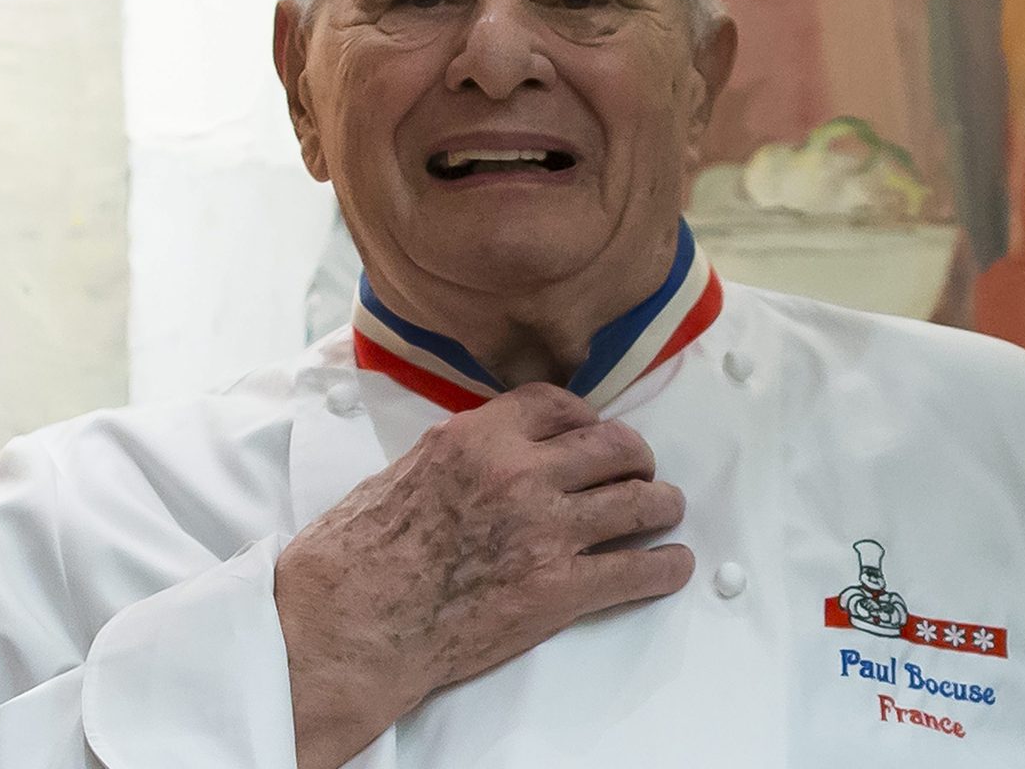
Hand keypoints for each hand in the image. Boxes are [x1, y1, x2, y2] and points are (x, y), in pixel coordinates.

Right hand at [274, 382, 692, 767]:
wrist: (351, 620)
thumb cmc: (362, 549)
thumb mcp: (413, 466)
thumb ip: (467, 451)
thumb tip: (500, 451)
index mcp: (481, 434)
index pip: (559, 403)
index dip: (588, 416)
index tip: (595, 428)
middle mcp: (521, 472)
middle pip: (613, 446)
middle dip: (636, 456)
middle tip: (642, 468)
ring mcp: (544, 531)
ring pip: (636, 503)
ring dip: (661, 504)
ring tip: (666, 508)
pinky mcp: (556, 591)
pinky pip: (634, 572)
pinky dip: (664, 568)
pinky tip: (673, 565)